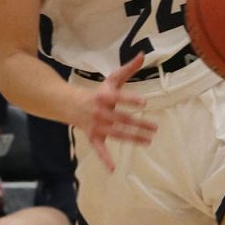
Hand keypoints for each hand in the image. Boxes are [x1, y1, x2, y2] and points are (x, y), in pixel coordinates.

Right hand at [72, 54, 157, 171]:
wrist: (70, 104)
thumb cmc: (97, 91)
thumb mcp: (111, 79)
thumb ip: (128, 69)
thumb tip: (143, 55)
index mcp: (104, 96)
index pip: (118, 98)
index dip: (130, 100)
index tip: (143, 103)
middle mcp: (100, 112)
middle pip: (121, 119)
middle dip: (138, 124)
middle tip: (155, 127)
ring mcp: (96, 126)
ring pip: (117, 133)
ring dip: (133, 138)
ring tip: (149, 140)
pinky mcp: (93, 136)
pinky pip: (99, 149)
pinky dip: (104, 159)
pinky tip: (112, 169)